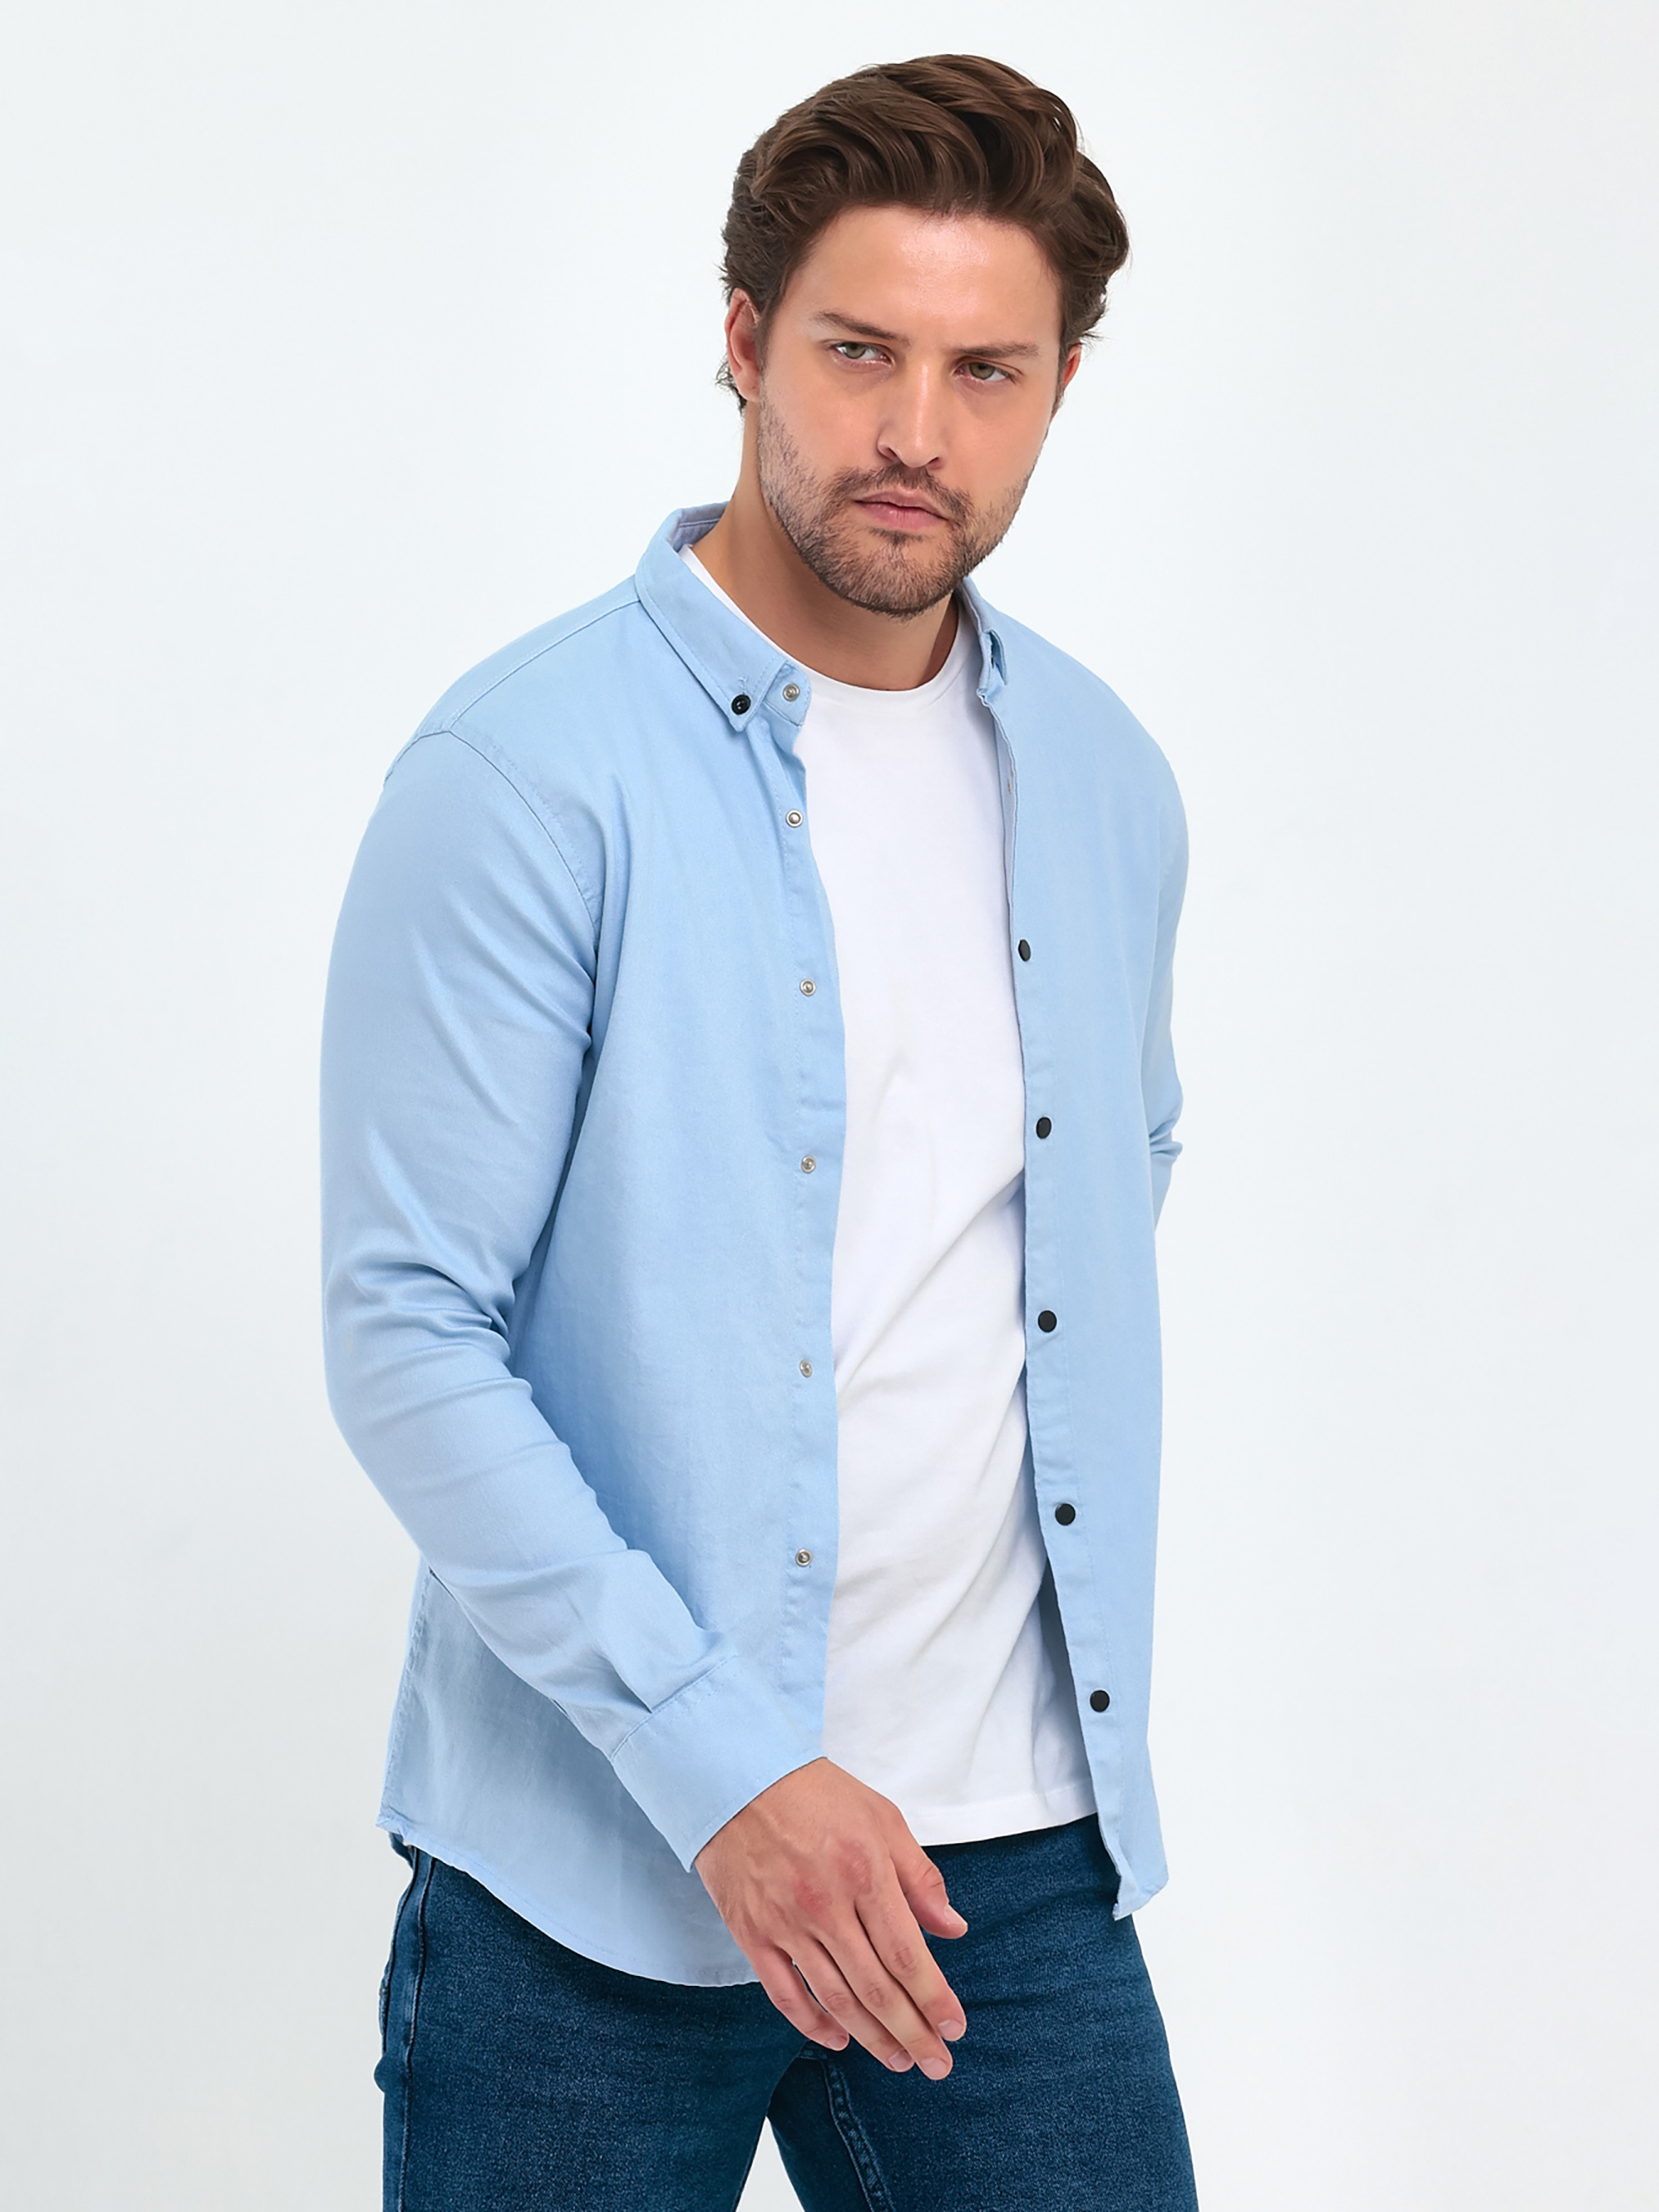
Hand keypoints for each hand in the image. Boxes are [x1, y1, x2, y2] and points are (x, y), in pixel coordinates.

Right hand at [694, 1758, 968, 2077]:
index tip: (955, 2029)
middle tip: (937, 2064)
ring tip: (899, 2060)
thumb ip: (920, 1876)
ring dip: (872, 2038)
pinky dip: (813, 2024)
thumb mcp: (882, 1818)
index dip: (934, 1999)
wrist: (738, 1776)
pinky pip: (785, 1994)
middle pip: (877, 1988)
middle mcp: (826, 1903)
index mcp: (865, 1871)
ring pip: (836, 1999)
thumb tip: (953, 1928)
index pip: (908, 1955)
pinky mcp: (752, 1932)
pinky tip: (838, 2039)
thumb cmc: (817, 1794)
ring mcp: (785, 1922)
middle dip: (912, 2033)